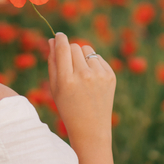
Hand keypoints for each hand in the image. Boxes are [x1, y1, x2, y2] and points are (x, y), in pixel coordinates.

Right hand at [47, 33, 120, 163]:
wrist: (91, 127)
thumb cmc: (68, 107)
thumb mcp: (55, 88)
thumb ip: (52, 62)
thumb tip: (53, 40)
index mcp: (66, 80)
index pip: (62, 47)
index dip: (59, 38)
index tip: (58, 36)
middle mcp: (84, 75)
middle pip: (74, 46)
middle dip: (70, 51)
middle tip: (69, 65)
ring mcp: (99, 75)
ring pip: (87, 50)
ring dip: (82, 57)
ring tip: (81, 74)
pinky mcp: (111, 76)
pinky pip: (98, 58)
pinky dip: (93, 65)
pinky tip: (92, 81)